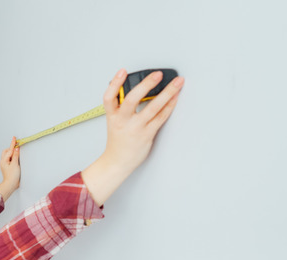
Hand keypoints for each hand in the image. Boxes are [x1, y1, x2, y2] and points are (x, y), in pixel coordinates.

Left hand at [0, 137, 20, 201]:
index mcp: (4, 160)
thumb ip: (15, 155)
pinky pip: (10, 160)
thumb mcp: (15, 164)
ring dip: (12, 153)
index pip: (9, 150)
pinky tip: (16, 158)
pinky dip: (13, 157)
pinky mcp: (8, 167)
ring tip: (17, 153)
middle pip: (7, 152)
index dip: (12, 144)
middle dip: (11, 148)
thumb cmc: (12, 176)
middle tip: (17, 146)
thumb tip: (16, 149)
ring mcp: (5, 165)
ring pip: (8, 156)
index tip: (14, 138)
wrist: (11, 184)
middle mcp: (3, 162)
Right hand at [82, 69, 183, 204]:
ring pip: (152, 107)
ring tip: (177, 83)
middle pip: (132, 99)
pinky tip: (175, 98)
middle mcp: (122, 121)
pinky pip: (161, 117)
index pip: (109, 97)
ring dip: (167, 93)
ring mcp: (135, 128)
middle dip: (146, 85)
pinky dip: (169, 106)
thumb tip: (141, 90)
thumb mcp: (114, 122)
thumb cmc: (118, 141)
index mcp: (112, 116)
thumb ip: (123, 107)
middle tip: (157, 74)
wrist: (117, 162)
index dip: (115, 83)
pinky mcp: (147, 134)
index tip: (123, 71)